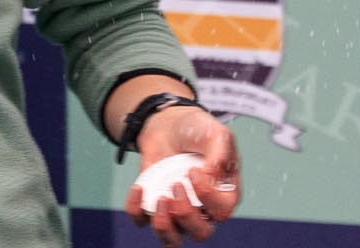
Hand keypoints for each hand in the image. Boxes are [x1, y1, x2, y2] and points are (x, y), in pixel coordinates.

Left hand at [125, 104, 240, 245]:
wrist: (169, 123)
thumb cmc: (197, 130)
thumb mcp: (215, 133)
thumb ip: (220, 154)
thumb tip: (210, 178)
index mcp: (223, 192)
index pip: (223, 211)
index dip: (208, 197)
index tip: (193, 171)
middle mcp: (202, 207)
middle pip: (200, 233)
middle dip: (186, 215)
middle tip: (176, 186)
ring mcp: (177, 210)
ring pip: (173, 240)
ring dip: (164, 225)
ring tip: (160, 198)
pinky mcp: (152, 206)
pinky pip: (142, 222)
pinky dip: (136, 209)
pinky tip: (139, 188)